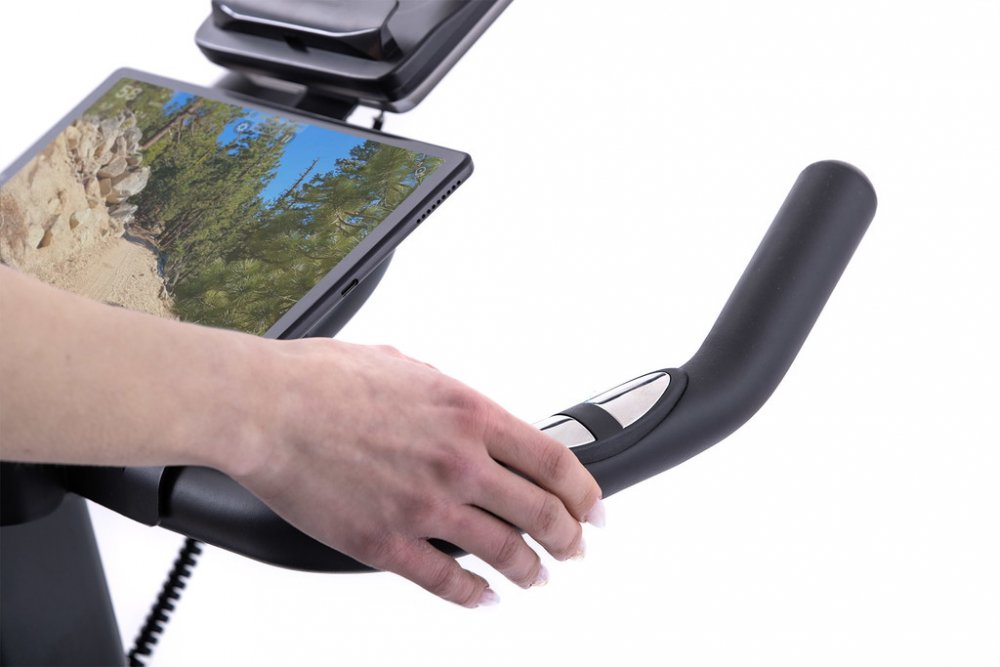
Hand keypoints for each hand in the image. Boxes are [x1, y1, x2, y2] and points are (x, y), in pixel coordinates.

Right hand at [232, 339, 603, 607]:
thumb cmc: (325, 379)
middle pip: (543, 514)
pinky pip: (447, 582)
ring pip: (504, 554)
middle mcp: (459, 463)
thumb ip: (447, 395)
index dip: (586, 493)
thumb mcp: (407, 365)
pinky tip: (481, 597)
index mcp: (470, 415)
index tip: (594, 508)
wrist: (266, 408)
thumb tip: (464, 410)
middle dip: (569, 539)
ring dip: (529, 571)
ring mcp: (426, 507)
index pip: (554, 463)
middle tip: (574, 549)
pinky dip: (473, 595)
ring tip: (534, 577)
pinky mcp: (386, 543)